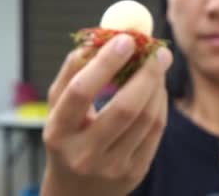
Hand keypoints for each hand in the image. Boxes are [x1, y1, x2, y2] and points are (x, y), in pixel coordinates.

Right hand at [41, 34, 172, 195]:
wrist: (75, 192)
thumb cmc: (67, 137)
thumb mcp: (58, 108)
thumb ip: (73, 71)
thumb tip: (98, 38)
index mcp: (57, 132)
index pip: (80, 92)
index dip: (105, 63)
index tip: (126, 39)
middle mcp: (84, 154)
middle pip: (124, 108)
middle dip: (147, 74)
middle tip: (159, 52)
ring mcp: (112, 167)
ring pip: (147, 118)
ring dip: (158, 86)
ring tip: (158, 66)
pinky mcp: (135, 172)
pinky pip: (156, 130)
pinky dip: (161, 103)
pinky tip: (158, 89)